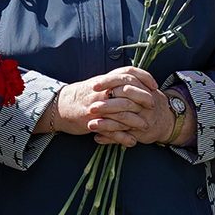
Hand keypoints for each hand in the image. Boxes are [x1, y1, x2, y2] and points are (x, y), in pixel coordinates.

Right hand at [49, 66, 167, 145]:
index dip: (144, 77)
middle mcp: (102, 91)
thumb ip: (114, 81)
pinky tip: (131, 142)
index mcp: (105, 80)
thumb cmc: (81, 96)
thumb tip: (133, 78)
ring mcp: (97, 107)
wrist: (59, 107)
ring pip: (122, 112)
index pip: (128, 72)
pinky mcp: (93, 122)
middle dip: (144, 99)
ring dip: (136, 121)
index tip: (155, 85)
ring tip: (145, 127)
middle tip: (153, 105)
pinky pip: (112, 131)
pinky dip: (123, 138)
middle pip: (129, 91)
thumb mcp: (98, 84)